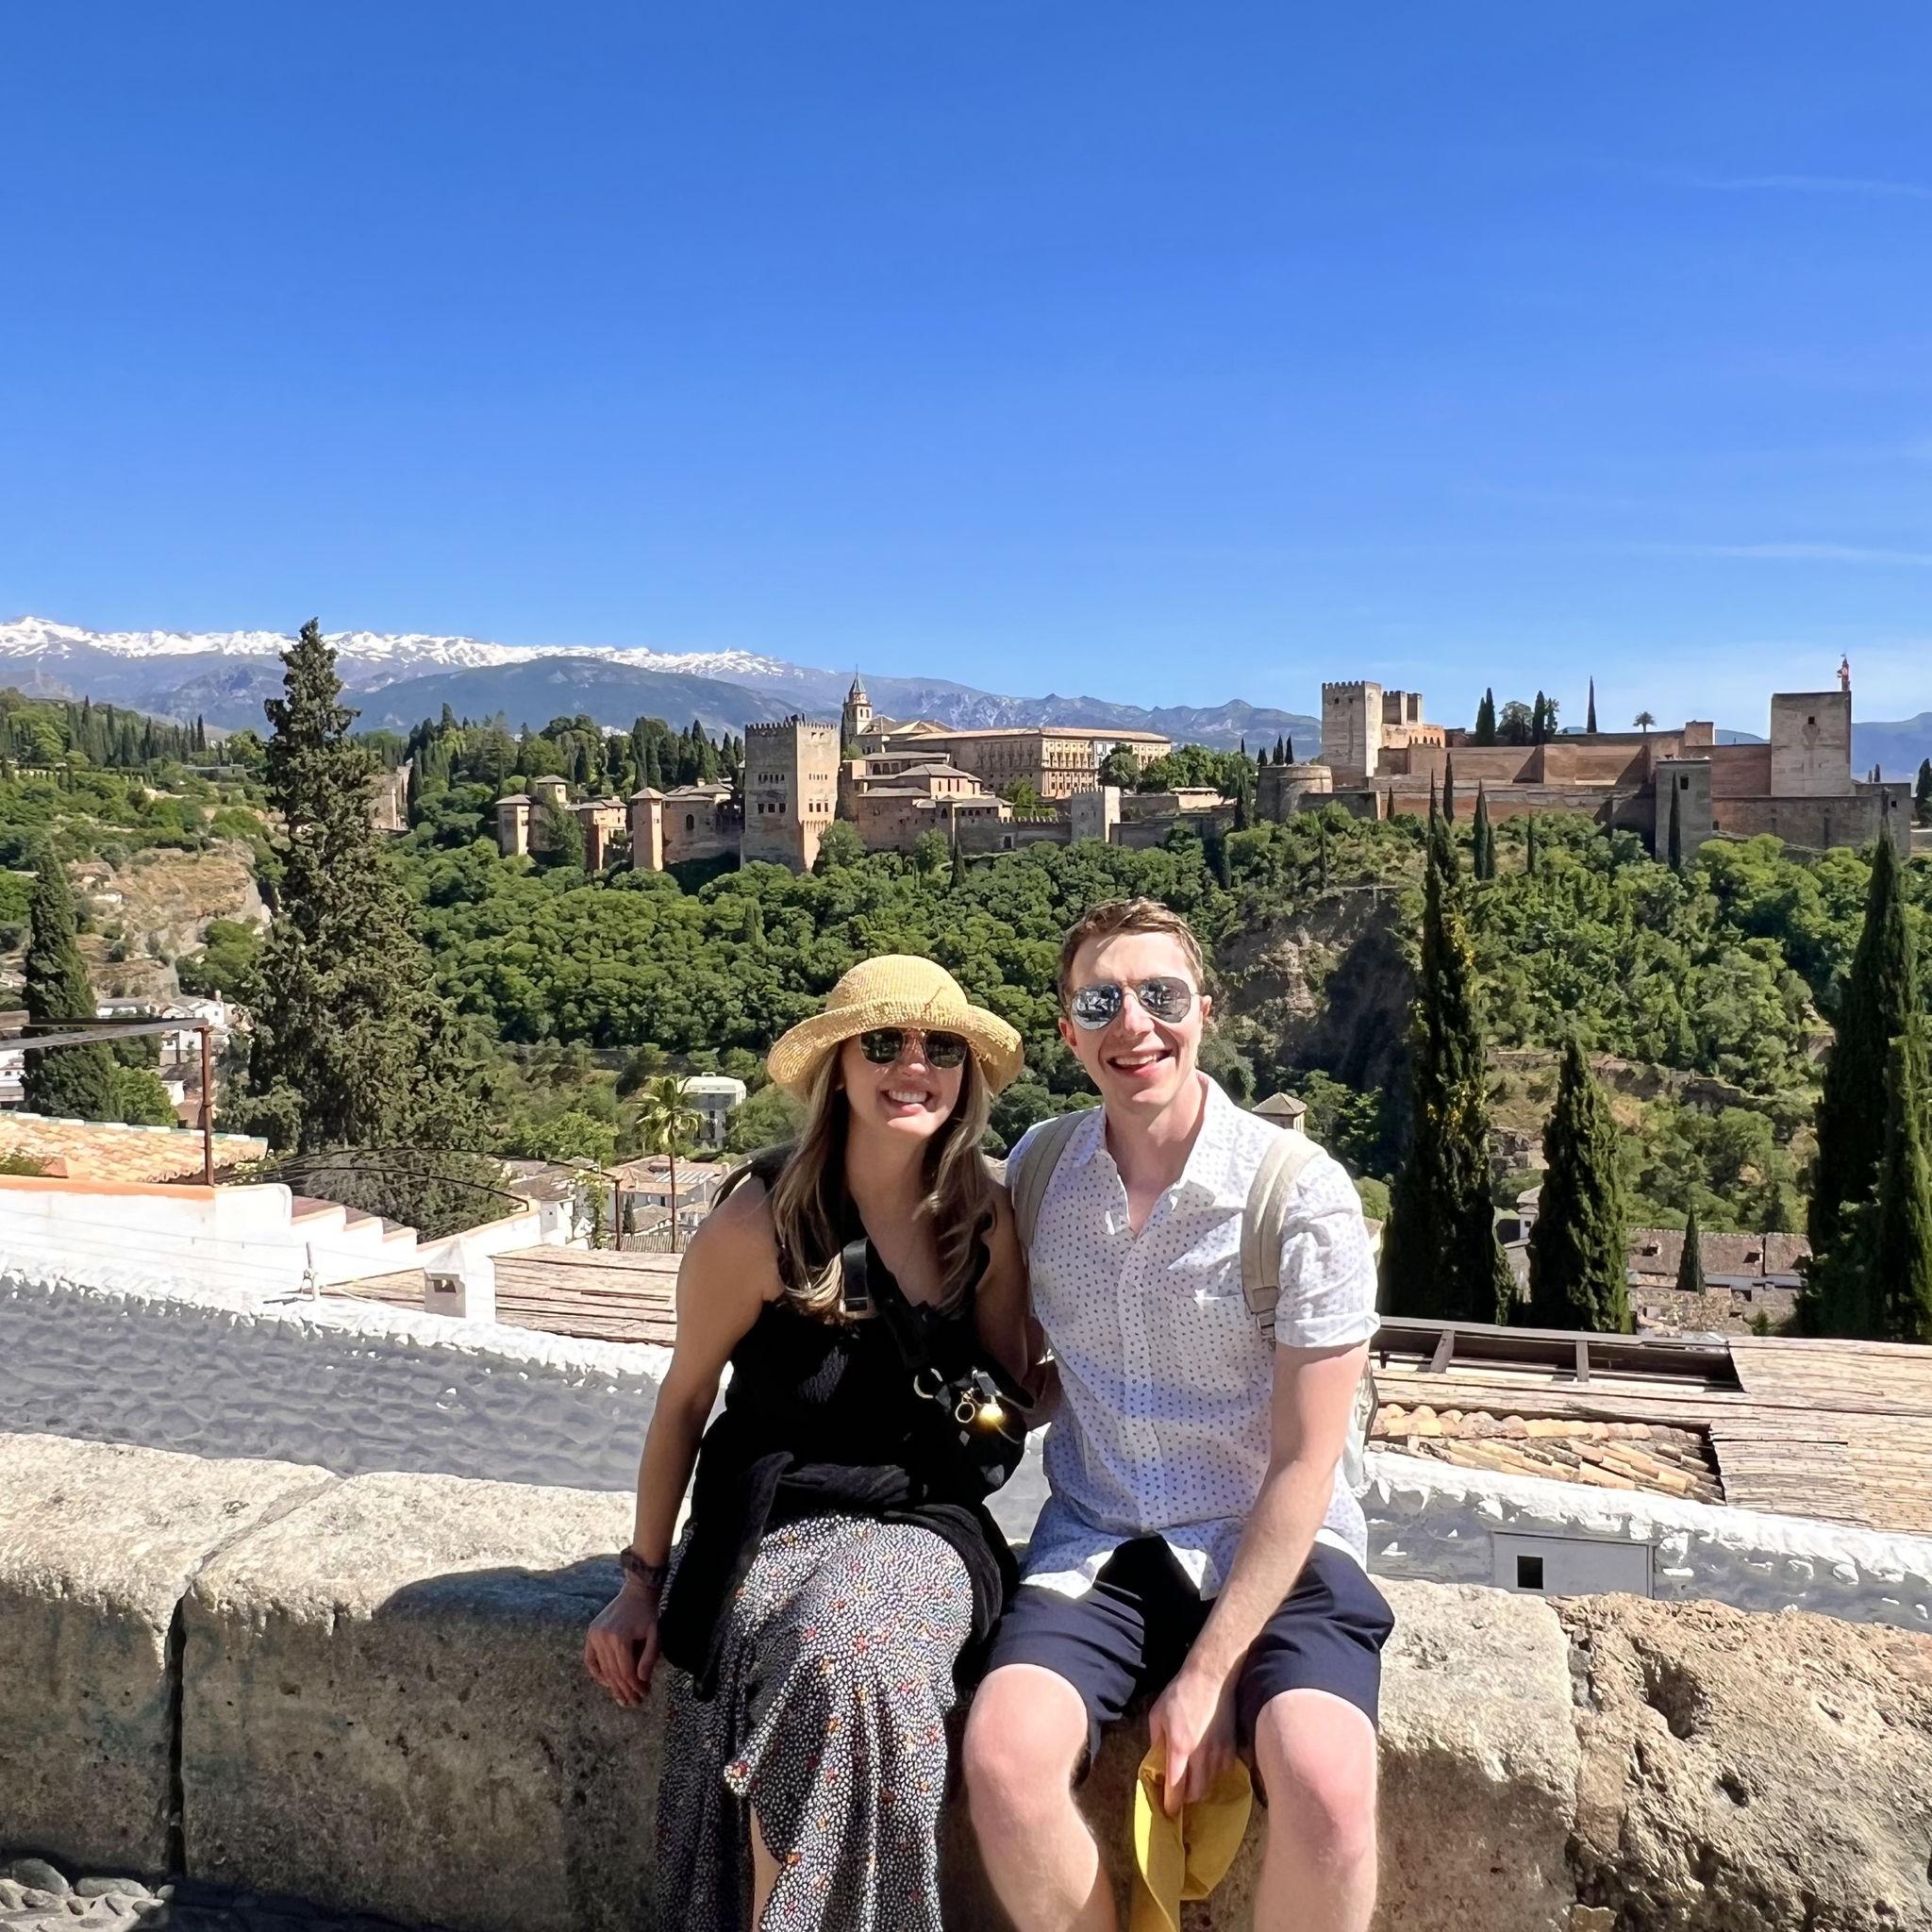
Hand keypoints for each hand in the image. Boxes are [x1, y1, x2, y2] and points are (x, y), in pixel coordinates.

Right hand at [583, 1582, 660, 1707]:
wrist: (636, 1592)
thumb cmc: (647, 1614)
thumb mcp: (655, 1634)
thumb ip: (649, 1657)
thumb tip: (641, 1680)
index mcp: (620, 1638)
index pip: (627, 1671)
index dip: (635, 1686)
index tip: (644, 1695)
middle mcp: (604, 1638)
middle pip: (614, 1673)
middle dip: (625, 1690)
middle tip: (634, 1703)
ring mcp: (595, 1635)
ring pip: (604, 1669)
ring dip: (613, 1686)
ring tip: (622, 1699)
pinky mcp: (591, 1633)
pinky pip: (590, 1659)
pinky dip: (597, 1673)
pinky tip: (606, 1684)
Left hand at [1145, 1663, 1234, 1816]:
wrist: (1212, 1677)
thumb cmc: (1180, 1693)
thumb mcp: (1158, 1714)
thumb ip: (1156, 1742)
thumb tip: (1157, 1763)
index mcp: (1180, 1748)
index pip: (1176, 1789)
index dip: (1171, 1805)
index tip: (1168, 1812)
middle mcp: (1201, 1756)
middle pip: (1196, 1794)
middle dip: (1186, 1798)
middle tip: (1179, 1792)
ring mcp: (1219, 1753)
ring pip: (1210, 1784)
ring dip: (1200, 1785)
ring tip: (1192, 1775)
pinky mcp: (1232, 1748)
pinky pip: (1222, 1771)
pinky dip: (1213, 1773)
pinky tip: (1206, 1761)